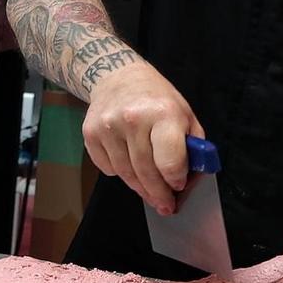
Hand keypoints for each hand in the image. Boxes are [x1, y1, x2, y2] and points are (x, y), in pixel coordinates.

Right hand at [81, 58, 203, 217]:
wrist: (117, 77)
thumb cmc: (157, 99)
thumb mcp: (185, 114)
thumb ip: (191, 147)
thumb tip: (188, 182)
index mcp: (164, 113)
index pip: (170, 162)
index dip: (176, 180)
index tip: (178, 186)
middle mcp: (134, 119)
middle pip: (146, 173)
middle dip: (158, 194)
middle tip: (165, 205)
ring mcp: (108, 127)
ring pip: (125, 175)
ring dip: (140, 188)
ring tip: (149, 192)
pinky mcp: (90, 134)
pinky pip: (107, 168)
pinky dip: (119, 172)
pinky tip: (128, 163)